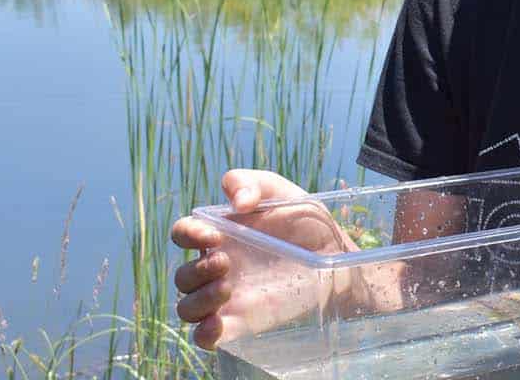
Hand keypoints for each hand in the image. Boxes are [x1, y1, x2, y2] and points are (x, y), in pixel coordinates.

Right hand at [170, 169, 356, 348]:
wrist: (336, 262)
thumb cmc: (307, 224)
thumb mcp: (283, 193)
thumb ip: (253, 184)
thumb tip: (237, 202)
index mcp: (220, 235)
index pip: (183, 233)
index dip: (188, 233)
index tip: (214, 235)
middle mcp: (217, 268)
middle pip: (183, 276)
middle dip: (196, 270)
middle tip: (227, 263)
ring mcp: (226, 299)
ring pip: (187, 307)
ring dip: (198, 301)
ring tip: (227, 289)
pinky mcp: (241, 324)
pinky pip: (206, 337)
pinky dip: (203, 334)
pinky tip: (216, 326)